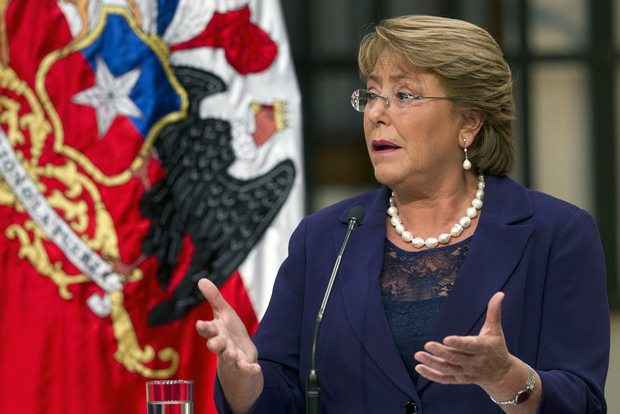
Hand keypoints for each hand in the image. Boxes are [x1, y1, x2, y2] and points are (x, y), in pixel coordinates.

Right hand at [196, 278, 262, 412]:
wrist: (240, 358)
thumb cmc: (229, 334)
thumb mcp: (223, 314)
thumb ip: (213, 298)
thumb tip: (202, 280)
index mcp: (217, 332)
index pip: (208, 329)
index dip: (204, 327)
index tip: (200, 324)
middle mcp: (222, 346)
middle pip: (216, 345)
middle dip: (215, 344)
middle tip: (212, 344)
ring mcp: (232, 357)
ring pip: (229, 357)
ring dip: (230, 356)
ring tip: (232, 354)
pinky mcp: (243, 366)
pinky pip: (246, 369)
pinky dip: (250, 369)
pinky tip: (256, 368)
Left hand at [414, 292, 512, 386]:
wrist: (502, 374)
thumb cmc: (496, 347)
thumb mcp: (495, 330)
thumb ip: (494, 312)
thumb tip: (499, 293)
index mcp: (483, 348)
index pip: (470, 346)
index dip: (459, 343)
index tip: (446, 339)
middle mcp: (475, 362)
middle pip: (456, 358)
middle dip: (441, 352)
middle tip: (427, 345)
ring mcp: (467, 372)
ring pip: (448, 369)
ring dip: (433, 363)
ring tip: (418, 355)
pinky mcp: (460, 379)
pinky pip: (445, 379)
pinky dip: (432, 375)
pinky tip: (419, 368)